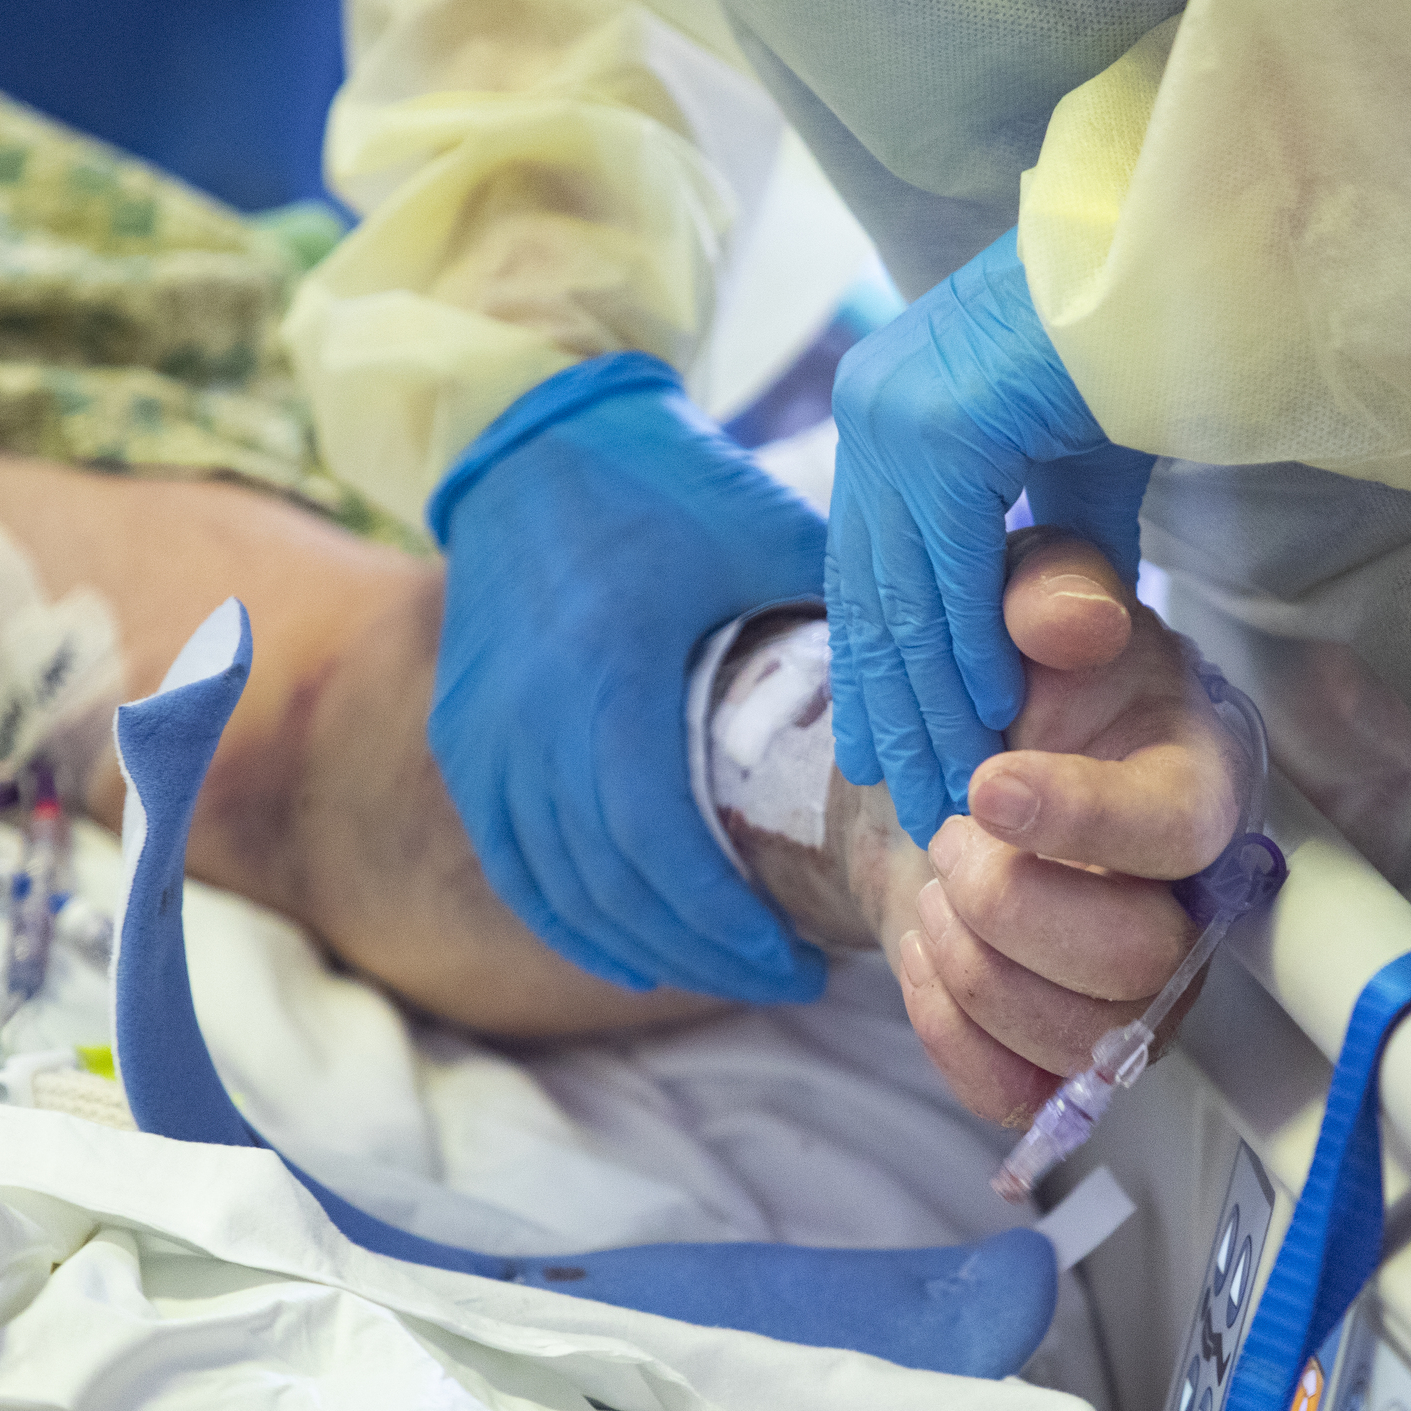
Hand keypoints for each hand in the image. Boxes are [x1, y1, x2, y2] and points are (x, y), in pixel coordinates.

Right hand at [430, 354, 826, 1001]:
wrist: (529, 432)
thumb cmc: (662, 479)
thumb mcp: (766, 532)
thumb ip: (848, 616)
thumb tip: (949, 693)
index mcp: (607, 678)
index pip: (660, 849)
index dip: (729, 927)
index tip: (804, 964)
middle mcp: (528, 723)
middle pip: (613, 888)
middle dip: (705, 954)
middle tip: (787, 978)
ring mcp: (482, 738)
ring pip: (560, 890)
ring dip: (645, 949)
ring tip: (728, 969)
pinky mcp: (461, 739)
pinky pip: (512, 865)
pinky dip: (572, 922)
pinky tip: (633, 957)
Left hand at [827, 230, 1154, 843]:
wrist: (1188, 252)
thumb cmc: (1149, 337)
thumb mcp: (1081, 458)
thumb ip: (1055, 540)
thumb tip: (1051, 627)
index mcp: (889, 408)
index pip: (871, 568)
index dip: (880, 672)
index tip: (888, 753)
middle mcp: (873, 407)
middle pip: (873, 593)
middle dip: (895, 709)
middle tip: (915, 802)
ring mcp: (897, 413)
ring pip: (904, 594)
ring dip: (931, 703)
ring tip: (952, 787)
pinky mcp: (942, 426)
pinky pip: (949, 569)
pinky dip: (969, 648)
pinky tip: (992, 718)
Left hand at [875, 531, 1249, 1125]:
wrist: (958, 761)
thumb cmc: (1022, 680)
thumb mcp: (1032, 599)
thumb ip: (1055, 591)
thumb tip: (1067, 621)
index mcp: (1200, 783)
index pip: (1180, 832)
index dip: (1083, 819)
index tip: (988, 785)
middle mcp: (1187, 905)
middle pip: (1138, 965)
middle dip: (1011, 904)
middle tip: (950, 833)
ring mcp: (1133, 993)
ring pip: (1081, 1040)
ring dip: (975, 965)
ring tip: (939, 887)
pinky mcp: (1066, 1049)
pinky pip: (1020, 1091)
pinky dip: (948, 1030)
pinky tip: (927, 952)